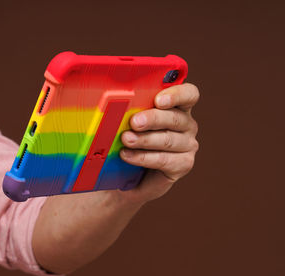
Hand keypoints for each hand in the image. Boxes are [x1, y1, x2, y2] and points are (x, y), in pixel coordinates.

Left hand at [32, 83, 198, 273]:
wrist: (120, 173)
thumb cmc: (120, 140)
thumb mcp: (119, 120)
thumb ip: (120, 107)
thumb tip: (96, 92)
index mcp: (174, 105)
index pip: (189, 93)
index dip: (177, 94)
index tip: (159, 99)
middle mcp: (185, 124)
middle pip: (176, 117)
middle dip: (153, 118)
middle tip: (133, 122)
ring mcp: (187, 145)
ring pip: (170, 140)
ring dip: (145, 140)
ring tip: (125, 140)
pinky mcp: (183, 164)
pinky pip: (166, 160)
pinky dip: (144, 158)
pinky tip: (127, 156)